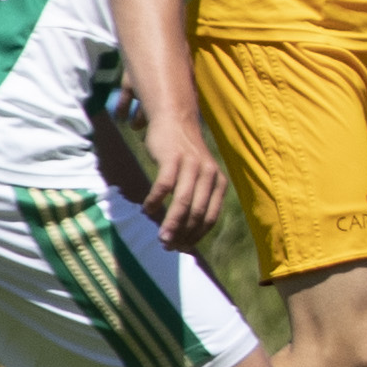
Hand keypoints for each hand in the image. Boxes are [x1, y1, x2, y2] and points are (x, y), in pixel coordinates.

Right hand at [138, 112, 232, 250]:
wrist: (175, 119)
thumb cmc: (184, 154)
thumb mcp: (197, 176)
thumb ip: (195, 199)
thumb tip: (186, 233)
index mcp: (218, 182)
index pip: (210, 216)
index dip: (197, 235)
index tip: (183, 248)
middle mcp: (209, 174)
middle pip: (197, 213)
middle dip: (183, 234)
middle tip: (168, 247)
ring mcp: (192, 165)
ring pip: (183, 202)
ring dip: (171, 223)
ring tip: (161, 237)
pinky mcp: (173, 158)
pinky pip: (164, 186)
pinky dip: (155, 201)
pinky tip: (147, 210)